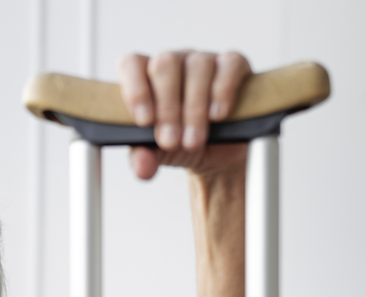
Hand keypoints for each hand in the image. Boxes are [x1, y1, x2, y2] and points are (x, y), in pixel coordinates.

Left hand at [117, 50, 251, 179]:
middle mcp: (173, 62)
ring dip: (194, 108)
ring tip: (193, 141)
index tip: (144, 121)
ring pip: (197, 66)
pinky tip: (217, 116)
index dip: (135, 89)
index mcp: (146, 76)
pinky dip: (223, 91)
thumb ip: (143, 157)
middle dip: (167, 107)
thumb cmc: (178, 144)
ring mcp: (203, 59)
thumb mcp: (157, 154)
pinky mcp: (234, 64)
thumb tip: (142, 168)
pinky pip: (229, 65)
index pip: (132, 63)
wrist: (216, 154)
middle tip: (170, 141)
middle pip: (165, 63)